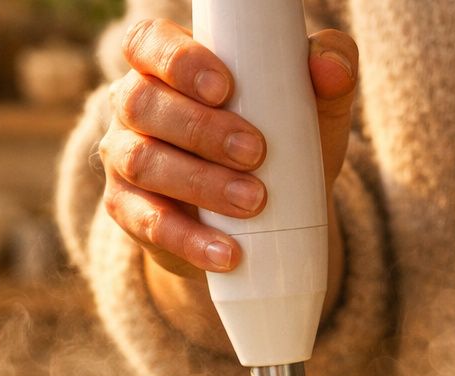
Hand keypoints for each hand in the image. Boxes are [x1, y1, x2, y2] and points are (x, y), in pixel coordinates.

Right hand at [100, 18, 357, 276]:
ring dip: (200, 184)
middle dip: (200, 129)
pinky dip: (190, 241)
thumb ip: (328, 69)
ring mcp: (124, 158)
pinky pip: (147, 224)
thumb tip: (330, 68)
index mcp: (164, 62)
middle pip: (142, 103)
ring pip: (143, 163)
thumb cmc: (279, 138)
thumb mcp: (309, 103)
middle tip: (255, 152)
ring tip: (253, 202)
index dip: (177, 60)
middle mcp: (133, 104)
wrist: (265, 216)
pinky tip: (226, 253)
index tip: (225, 86)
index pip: (148, 43)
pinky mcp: (128, 212)